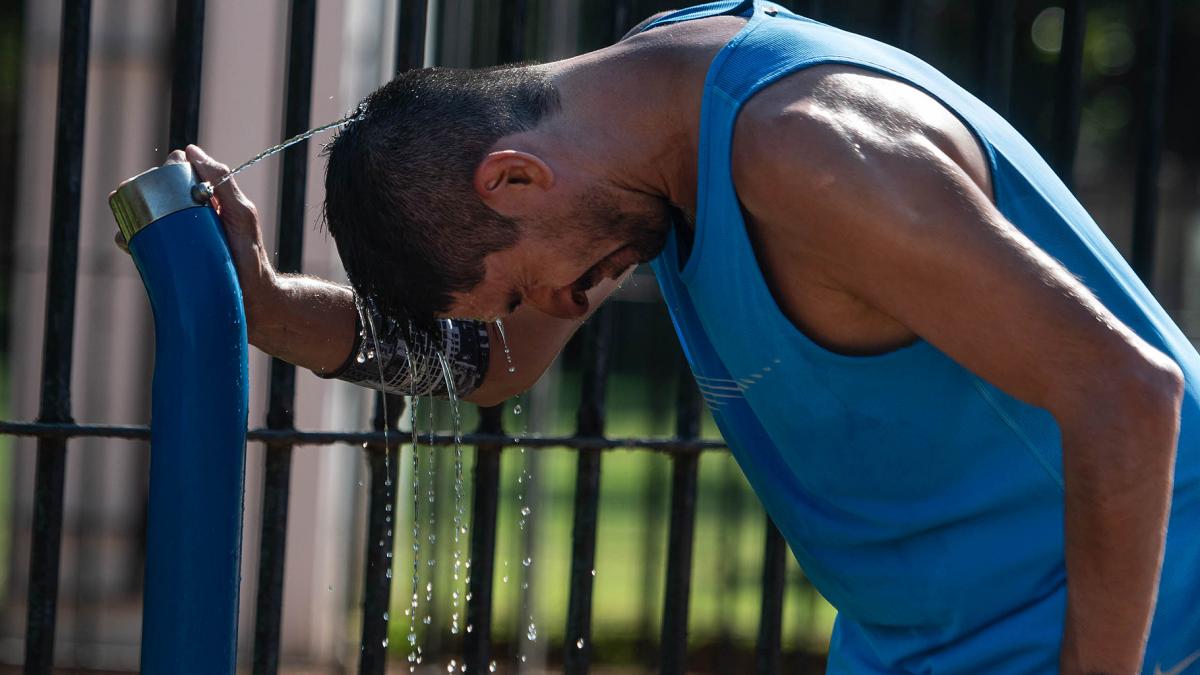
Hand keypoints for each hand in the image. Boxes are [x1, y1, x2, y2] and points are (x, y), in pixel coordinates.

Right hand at [114, 147, 279, 329]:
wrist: (252, 302)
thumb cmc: (250, 256)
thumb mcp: (241, 214)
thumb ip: (224, 182)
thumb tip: (190, 150)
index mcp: (204, 202)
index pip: (178, 176)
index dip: (168, 171)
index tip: (168, 175)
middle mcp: (188, 219)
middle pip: (156, 195)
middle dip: (143, 192)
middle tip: (148, 200)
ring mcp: (176, 241)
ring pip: (143, 220)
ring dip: (130, 216)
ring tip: (132, 221)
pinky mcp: (166, 263)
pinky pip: (140, 247)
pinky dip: (128, 240)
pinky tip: (126, 240)